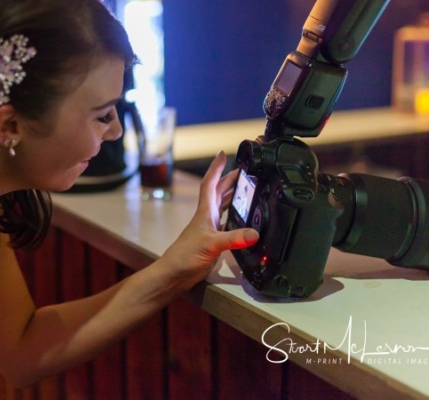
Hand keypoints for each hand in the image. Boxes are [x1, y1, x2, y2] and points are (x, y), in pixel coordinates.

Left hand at [158, 152, 258, 290]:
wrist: (174, 274)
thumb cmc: (184, 256)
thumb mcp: (211, 244)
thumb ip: (232, 239)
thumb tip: (254, 233)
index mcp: (204, 212)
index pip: (210, 184)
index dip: (216, 168)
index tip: (222, 154)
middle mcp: (207, 218)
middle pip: (219, 193)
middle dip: (229, 180)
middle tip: (243, 171)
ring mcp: (210, 229)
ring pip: (223, 207)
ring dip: (232, 196)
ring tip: (246, 189)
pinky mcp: (213, 242)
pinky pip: (227, 224)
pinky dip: (235, 218)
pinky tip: (242, 220)